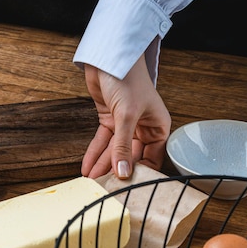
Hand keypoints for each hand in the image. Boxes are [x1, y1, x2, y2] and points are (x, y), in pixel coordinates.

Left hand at [81, 54, 171, 178]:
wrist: (109, 57)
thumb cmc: (128, 79)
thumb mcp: (126, 116)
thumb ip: (122, 146)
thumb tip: (123, 172)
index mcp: (158, 126)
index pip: (153, 158)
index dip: (141, 174)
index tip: (129, 190)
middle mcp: (144, 127)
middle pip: (131, 157)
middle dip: (117, 172)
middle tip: (106, 189)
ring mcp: (125, 124)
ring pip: (114, 151)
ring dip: (103, 166)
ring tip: (93, 183)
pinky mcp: (110, 119)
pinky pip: (103, 142)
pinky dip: (95, 154)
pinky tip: (88, 167)